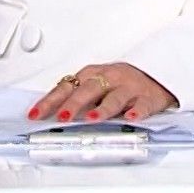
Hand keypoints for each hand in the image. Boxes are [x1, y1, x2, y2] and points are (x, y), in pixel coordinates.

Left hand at [28, 62, 177, 122]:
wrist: (157, 74)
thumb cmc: (121, 82)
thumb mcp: (96, 83)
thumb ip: (75, 96)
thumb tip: (49, 113)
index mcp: (92, 75)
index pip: (66, 87)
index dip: (50, 101)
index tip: (36, 114)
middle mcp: (109, 79)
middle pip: (88, 90)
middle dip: (74, 103)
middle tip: (63, 116)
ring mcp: (129, 88)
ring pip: (114, 98)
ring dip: (102, 108)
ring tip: (92, 118)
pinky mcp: (148, 98)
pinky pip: (142, 106)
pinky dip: (136, 112)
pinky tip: (131, 118)